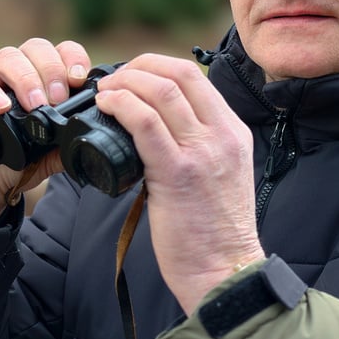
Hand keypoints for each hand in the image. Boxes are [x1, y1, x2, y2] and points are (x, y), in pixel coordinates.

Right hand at [0, 38, 91, 233]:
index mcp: (43, 81)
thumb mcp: (48, 157)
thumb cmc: (14, 163)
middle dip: (52, 69)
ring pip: (7, 57)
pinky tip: (1, 107)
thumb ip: (65, 146)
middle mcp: (16, 75)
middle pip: (35, 48)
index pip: (61, 51)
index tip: (81, 79)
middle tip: (59, 98)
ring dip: (26, 77)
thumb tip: (88, 141)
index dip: (73, 58)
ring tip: (36, 105)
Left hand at [95, 54, 264, 312]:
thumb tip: (157, 126)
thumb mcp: (221, 173)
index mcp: (233, 131)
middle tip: (114, 79)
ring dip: (126, 83)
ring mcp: (202, 151)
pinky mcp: (178, 172)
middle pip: (179, 73)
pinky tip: (106, 106)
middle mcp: (222, 134)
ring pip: (161, 91)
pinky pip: (145, 122)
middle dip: (139, 66)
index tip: (134, 76)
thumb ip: (199, 145)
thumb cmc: (215, 232)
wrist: (225, 272)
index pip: (196, 76)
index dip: (158, 66)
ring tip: (105, 92)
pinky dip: (121, 105)